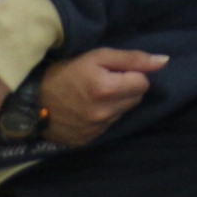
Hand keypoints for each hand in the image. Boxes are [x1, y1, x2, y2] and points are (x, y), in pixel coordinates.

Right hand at [41, 50, 166, 146]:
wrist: (32, 101)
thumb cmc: (67, 72)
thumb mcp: (98, 56)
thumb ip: (133, 59)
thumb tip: (164, 61)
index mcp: (107, 90)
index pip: (143, 83)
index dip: (132, 75)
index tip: (115, 72)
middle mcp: (103, 113)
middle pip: (135, 99)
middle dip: (126, 89)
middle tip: (105, 82)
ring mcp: (95, 129)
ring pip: (122, 112)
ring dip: (115, 103)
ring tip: (94, 96)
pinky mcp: (86, 140)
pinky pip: (108, 126)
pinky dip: (103, 117)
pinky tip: (87, 109)